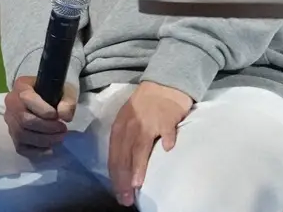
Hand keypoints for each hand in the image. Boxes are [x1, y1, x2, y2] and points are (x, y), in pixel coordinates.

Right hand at [3, 75, 77, 153]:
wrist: (46, 98)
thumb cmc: (54, 93)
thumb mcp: (66, 91)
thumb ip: (68, 101)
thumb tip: (64, 116)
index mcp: (21, 86)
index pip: (27, 99)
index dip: (43, 111)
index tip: (57, 116)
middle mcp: (11, 102)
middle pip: (24, 120)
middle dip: (47, 128)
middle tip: (63, 129)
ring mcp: (10, 120)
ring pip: (22, 135)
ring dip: (44, 140)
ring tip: (59, 137)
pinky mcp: (13, 135)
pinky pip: (21, 147)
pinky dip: (36, 151)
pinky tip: (49, 148)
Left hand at [107, 81, 192, 205]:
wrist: (164, 84)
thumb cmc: (146, 106)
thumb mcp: (129, 121)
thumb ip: (126, 141)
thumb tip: (124, 169)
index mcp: (120, 127)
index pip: (114, 155)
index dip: (115, 176)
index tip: (118, 193)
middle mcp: (131, 125)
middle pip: (124, 154)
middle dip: (123, 178)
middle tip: (125, 197)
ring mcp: (149, 121)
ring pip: (140, 146)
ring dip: (138, 165)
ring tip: (137, 183)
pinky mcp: (166, 118)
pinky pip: (167, 131)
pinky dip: (167, 140)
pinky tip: (168, 150)